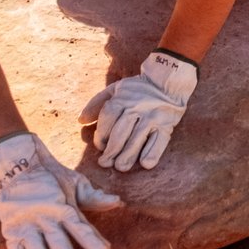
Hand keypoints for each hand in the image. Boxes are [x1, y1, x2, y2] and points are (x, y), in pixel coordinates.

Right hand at [0, 132, 120, 248]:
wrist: (20, 164)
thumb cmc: (53, 177)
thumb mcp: (75, 183)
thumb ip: (94, 198)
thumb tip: (118, 202)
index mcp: (63, 206)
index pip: (80, 226)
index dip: (92, 240)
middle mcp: (45, 216)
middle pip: (57, 242)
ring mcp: (27, 224)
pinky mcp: (11, 230)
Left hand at [80, 49, 197, 171]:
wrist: (168, 81)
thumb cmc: (137, 89)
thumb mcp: (116, 90)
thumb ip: (97, 104)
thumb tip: (81, 121)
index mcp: (122, 98)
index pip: (107, 119)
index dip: (101, 136)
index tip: (100, 146)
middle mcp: (137, 107)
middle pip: (120, 133)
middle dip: (111, 151)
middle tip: (106, 163)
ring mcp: (153, 116)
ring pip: (137, 140)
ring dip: (127, 157)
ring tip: (121, 166)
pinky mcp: (166, 125)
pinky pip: (159, 142)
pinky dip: (152, 154)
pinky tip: (144, 163)